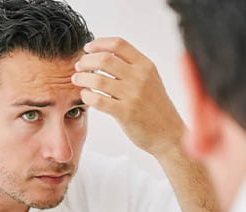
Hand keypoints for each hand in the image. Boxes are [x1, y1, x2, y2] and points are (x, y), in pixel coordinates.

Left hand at [72, 37, 184, 156]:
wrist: (169, 134)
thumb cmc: (156, 107)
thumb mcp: (151, 80)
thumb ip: (132, 67)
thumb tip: (104, 54)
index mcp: (146, 66)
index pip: (118, 44)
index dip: (98, 43)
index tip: (87, 49)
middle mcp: (140, 77)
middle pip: (104, 59)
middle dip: (86, 61)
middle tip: (79, 66)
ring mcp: (133, 95)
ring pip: (97, 79)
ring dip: (82, 78)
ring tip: (77, 80)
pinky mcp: (125, 113)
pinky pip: (98, 100)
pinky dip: (86, 96)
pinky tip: (85, 96)